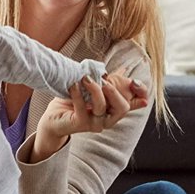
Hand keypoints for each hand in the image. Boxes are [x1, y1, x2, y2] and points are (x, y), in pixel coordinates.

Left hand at [31, 67, 148, 161]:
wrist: (53, 118)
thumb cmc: (73, 103)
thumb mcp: (93, 88)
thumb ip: (108, 81)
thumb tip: (125, 69)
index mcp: (114, 109)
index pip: (136, 103)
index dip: (141, 93)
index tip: (134, 81)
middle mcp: (108, 118)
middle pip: (123, 108)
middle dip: (114, 91)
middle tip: (103, 79)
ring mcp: (95, 124)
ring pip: (102, 107)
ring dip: (94, 89)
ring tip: (84, 78)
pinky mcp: (81, 124)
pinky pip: (82, 109)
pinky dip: (77, 94)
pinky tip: (73, 85)